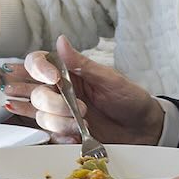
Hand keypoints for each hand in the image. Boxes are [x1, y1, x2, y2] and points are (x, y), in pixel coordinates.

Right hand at [7, 36, 163, 144]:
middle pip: (35, 93)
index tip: (54, 78)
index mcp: (69, 72)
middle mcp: (60, 90)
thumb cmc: (130, 99)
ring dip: (59, 121)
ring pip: (40, 115)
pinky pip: (50, 135)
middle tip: (78, 107)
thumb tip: (61, 41)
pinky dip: (62, 136)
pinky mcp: (64, 132)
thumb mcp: (109, 78)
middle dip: (53, 102)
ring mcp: (61, 112)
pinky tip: (76, 135)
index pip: (37, 63)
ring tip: (82, 123)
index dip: (38, 69)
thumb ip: (82, 63)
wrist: (143, 128)